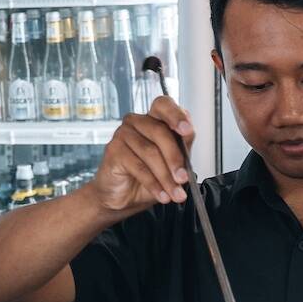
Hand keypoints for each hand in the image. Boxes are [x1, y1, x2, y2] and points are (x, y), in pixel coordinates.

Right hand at [88, 95, 196, 217]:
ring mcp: (122, 134)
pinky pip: (138, 166)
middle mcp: (137, 122)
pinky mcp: (113, 150)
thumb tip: (189, 137)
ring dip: (166, 177)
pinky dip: (153, 184)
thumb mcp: (172, 163)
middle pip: (160, 132)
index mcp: (153, 118)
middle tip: (183, 179)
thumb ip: (182, 148)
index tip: (187, 130)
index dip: (176, 115)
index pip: (164, 104)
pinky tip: (161, 194)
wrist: (124, 197)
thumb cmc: (148, 177)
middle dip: (175, 158)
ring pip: (150, 152)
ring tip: (174, 193)